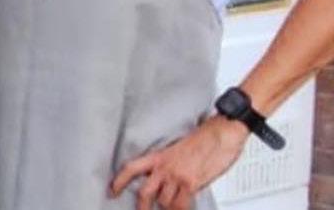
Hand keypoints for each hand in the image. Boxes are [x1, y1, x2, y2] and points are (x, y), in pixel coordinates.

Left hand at [109, 115, 249, 209]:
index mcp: (159, 156)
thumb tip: (169, 180)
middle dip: (142, 206)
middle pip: (144, 192)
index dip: (119, 181)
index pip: (131, 168)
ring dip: (168, 208)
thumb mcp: (179, 149)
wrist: (221, 132)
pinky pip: (181, 205)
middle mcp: (165, 167)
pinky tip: (183, 209)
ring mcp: (177, 175)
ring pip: (163, 202)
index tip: (112, 191)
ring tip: (173, 207)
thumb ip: (170, 164)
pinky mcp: (190, 183)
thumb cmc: (204, 138)